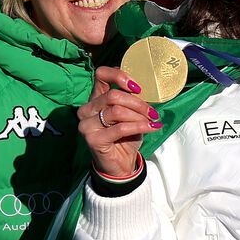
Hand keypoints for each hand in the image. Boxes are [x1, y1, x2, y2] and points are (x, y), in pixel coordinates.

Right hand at [78, 66, 156, 181]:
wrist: (120, 164)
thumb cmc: (126, 137)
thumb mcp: (131, 114)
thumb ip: (132, 100)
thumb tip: (148, 88)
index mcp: (95, 98)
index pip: (101, 75)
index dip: (119, 75)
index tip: (137, 87)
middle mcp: (87, 109)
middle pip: (113, 96)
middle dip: (137, 103)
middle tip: (152, 112)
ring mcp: (87, 124)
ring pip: (117, 111)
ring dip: (139, 115)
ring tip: (152, 121)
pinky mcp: (93, 139)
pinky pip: (120, 128)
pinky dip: (139, 126)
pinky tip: (151, 128)